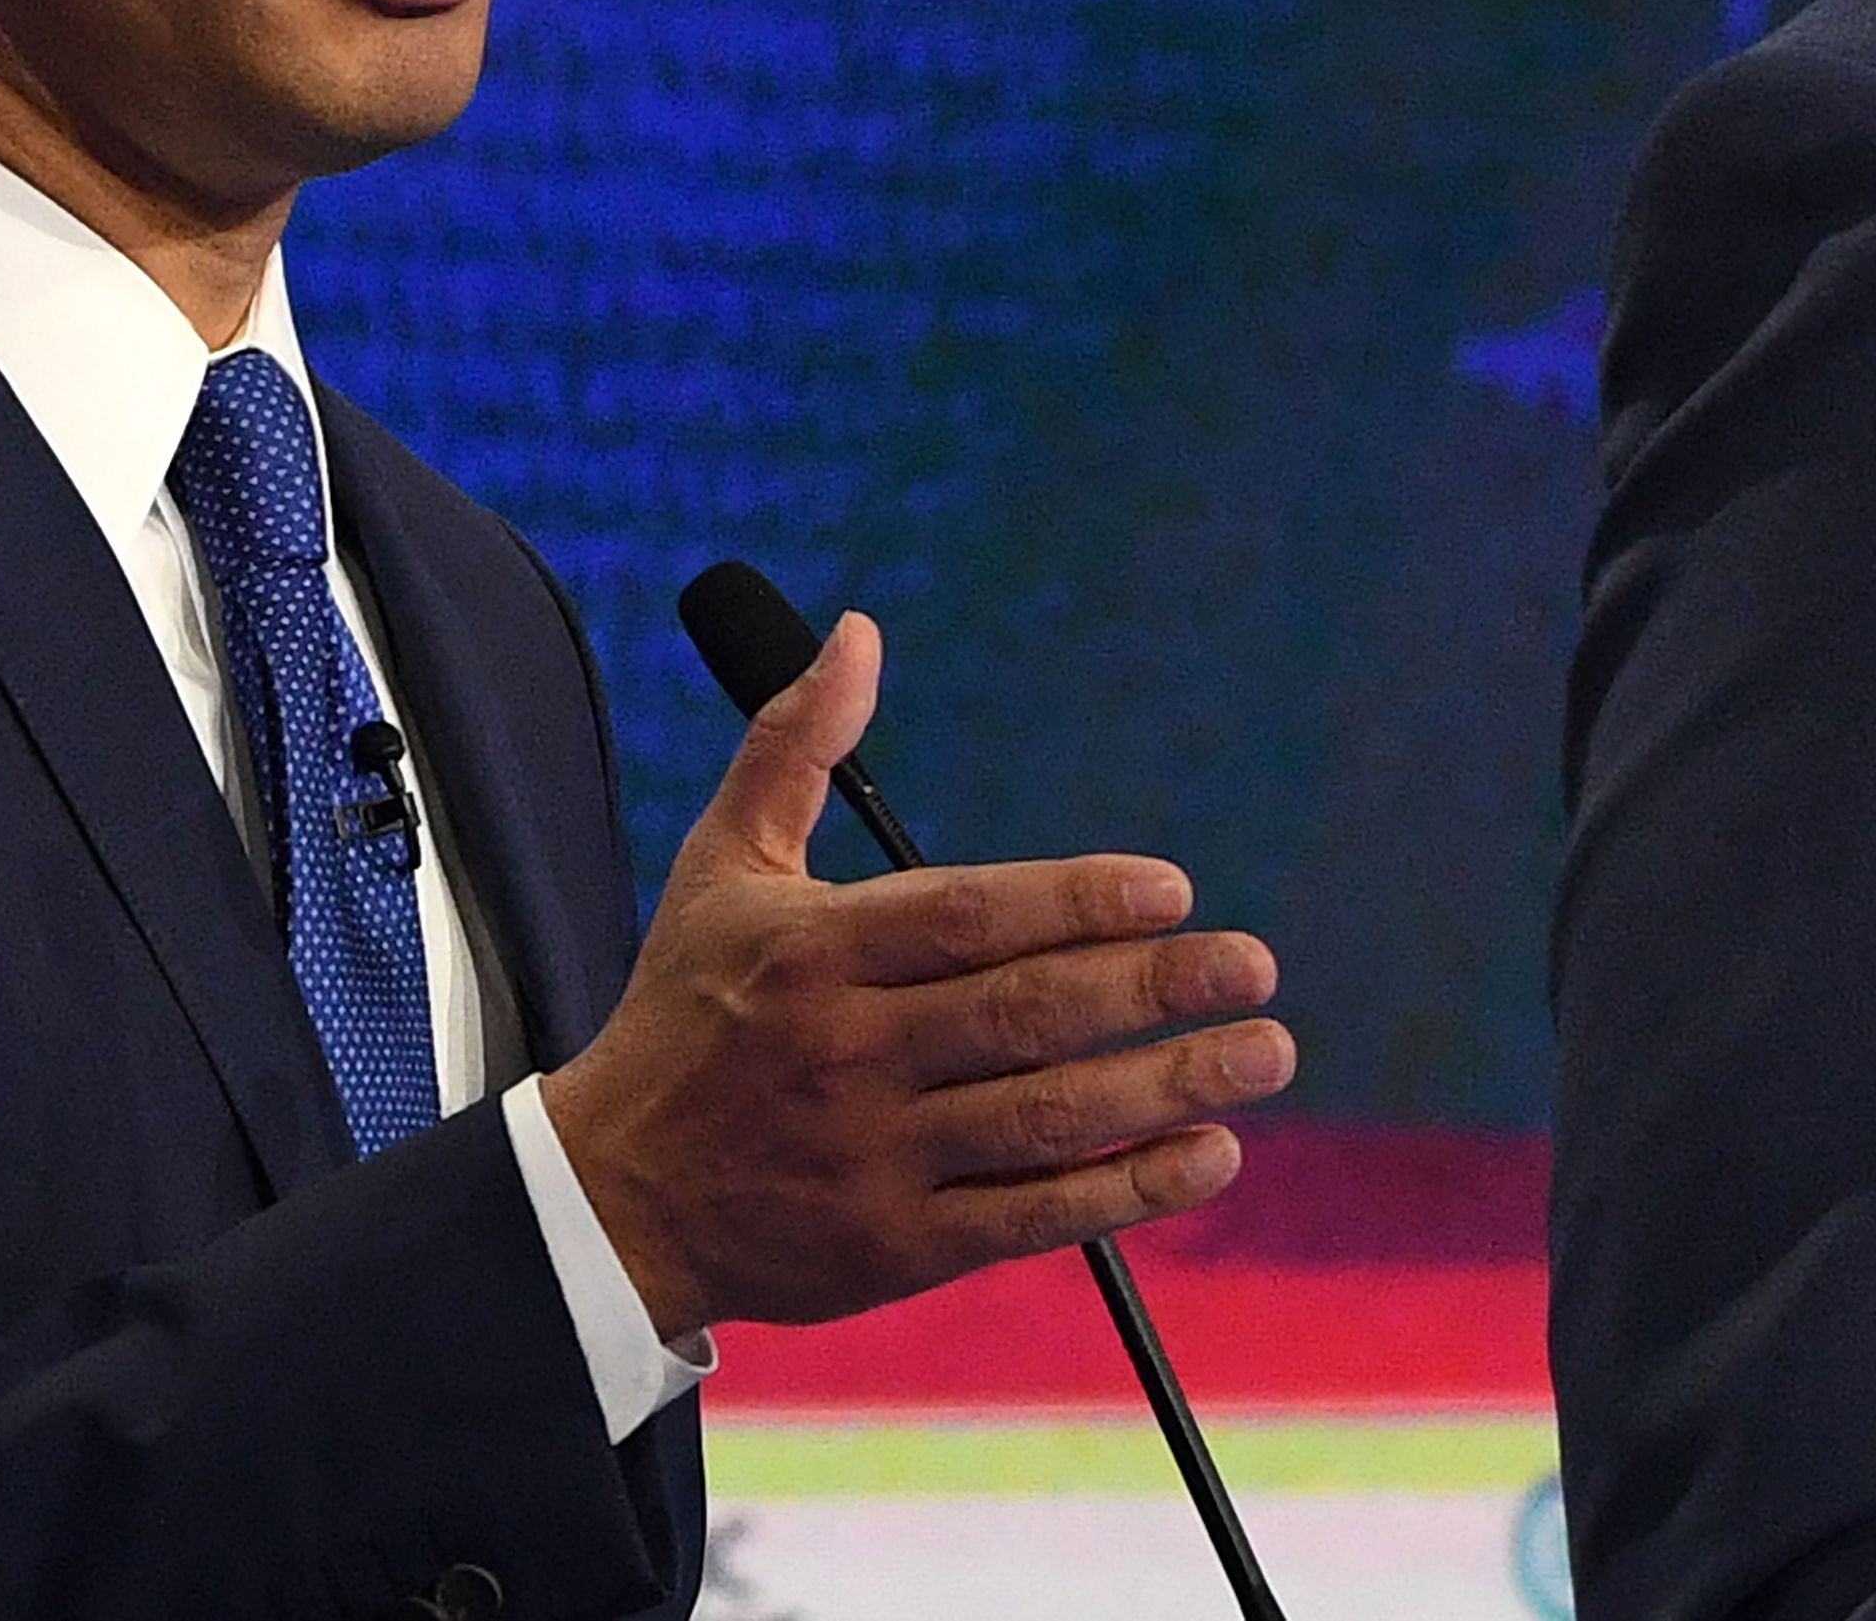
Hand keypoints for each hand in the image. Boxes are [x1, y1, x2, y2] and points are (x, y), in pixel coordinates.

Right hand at [538, 613, 1290, 1345]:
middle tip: (1252, 967)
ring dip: (1165, 1085)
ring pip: (1045, 1117)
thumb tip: (861, 630)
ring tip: (1260, 1052)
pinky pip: (1034, 1214)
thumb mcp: (720, 866)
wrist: (614, 1196)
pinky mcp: (899, 1246)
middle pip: (1022, 1014)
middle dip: (1150, 988)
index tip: (1172, 891)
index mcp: (808, 952)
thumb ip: (795, 745)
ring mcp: (875, 1155)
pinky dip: (1129, 1187)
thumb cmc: (686, 1011)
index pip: (964, 917)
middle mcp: (846, 1051)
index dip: (1074, 902)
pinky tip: (1209, 1152)